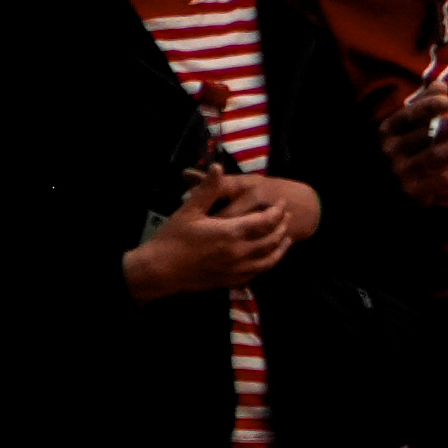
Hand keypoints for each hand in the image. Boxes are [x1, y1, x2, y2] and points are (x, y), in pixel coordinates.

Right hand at [125, 169, 299, 298]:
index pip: (265, 221)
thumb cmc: (172, 239)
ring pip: (270, 259)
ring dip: (281, 247)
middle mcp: (240, 253)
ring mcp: (238, 269)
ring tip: (288, 238)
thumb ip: (208, 190)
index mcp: (231, 232)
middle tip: (287, 217)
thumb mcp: (189, 211)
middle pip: (272, 240)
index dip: (277, 211)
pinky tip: (269, 258)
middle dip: (283, 227)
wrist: (159, 272)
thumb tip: (218, 167)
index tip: (282, 203)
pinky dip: (269, 263)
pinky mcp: (232, 281)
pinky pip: (258, 272)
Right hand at [378, 71, 447, 200]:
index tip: (446, 99)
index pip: (406, 117)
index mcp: (385, 133)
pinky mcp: (413, 193)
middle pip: (425, 134)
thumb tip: (441, 83)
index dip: (425, 107)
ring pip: (434, 156)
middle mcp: (390, 151)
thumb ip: (420, 105)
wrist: (380, 190)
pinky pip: (439, 179)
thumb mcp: (400, 128)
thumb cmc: (395, 151)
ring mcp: (401, 173)